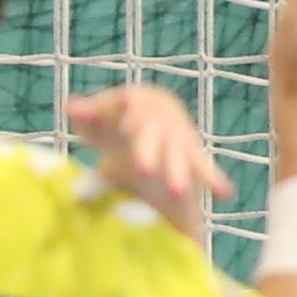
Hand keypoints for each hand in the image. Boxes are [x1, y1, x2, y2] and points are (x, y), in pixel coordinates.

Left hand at [66, 82, 230, 239]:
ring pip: (178, 155)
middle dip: (149, 151)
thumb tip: (70, 106)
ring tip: (177, 193)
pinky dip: (214, 179)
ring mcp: (176, 137)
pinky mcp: (190, 154)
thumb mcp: (96, 117)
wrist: (145, 112)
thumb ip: (86, 113)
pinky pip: (203, 167)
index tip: (126, 111)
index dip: (125, 108)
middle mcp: (158, 120)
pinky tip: (226, 193)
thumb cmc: (111, 119)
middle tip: (143, 170)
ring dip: (178, 173)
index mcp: (134, 103)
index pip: (128, 103)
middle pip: (153, 135)